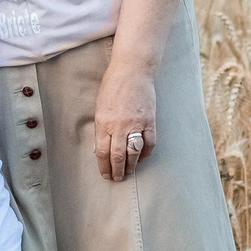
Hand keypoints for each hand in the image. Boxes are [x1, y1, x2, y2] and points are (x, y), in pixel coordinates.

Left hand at [94, 56, 157, 181]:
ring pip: (133, 153)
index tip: (105, 174)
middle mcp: (119, 126)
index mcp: (104, 122)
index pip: (102, 152)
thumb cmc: (113, 86)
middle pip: (118, 156)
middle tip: (117, 178)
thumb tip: (101, 148)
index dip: (104, 167)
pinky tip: (141, 157)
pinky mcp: (150, 121)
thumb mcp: (100, 106)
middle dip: (117, 171)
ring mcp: (136, 124)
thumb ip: (101, 127)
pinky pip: (149, 143)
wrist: (133, 71)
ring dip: (131, 166)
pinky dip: (145, 153)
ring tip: (129, 172)